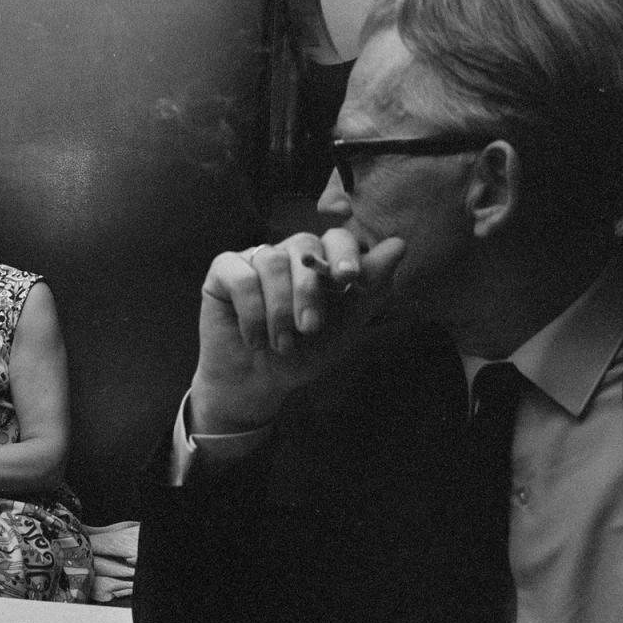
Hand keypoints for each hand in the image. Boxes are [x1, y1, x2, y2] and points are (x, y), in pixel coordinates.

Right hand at [189, 229, 403, 434]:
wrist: (257, 384)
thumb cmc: (302, 355)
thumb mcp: (345, 328)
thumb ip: (372, 289)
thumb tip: (399, 245)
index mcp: (319, 263)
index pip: (335, 238)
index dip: (343, 252)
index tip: (349, 278)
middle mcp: (287, 255)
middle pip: (303, 246)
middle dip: (310, 290)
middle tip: (311, 329)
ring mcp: (254, 259)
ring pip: (271, 261)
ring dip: (279, 310)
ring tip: (282, 344)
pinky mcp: (223, 272)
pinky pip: (240, 276)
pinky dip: (252, 312)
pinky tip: (255, 339)